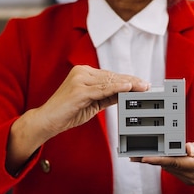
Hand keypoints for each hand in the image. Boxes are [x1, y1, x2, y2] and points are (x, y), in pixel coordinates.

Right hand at [32, 65, 149, 138]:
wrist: (47, 120)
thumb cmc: (68, 112)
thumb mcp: (92, 103)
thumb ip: (107, 97)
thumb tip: (125, 94)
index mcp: (83, 72)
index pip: (110, 75)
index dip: (127, 79)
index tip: (141, 83)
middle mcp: (81, 72)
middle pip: (112, 76)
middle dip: (131, 81)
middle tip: (147, 85)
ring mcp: (79, 80)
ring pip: (109, 81)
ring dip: (128, 84)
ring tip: (142, 87)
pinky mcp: (79, 90)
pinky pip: (102, 89)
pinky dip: (116, 88)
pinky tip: (128, 87)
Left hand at [136, 139, 193, 193]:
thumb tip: (186, 148)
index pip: (175, 162)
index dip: (158, 159)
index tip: (144, 157)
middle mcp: (193, 176)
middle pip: (167, 166)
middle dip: (150, 159)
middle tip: (133, 153)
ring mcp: (190, 180)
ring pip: (169, 169)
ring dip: (155, 162)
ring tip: (139, 154)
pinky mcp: (189, 180)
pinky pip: (174, 171)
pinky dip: (165, 164)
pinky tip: (156, 157)